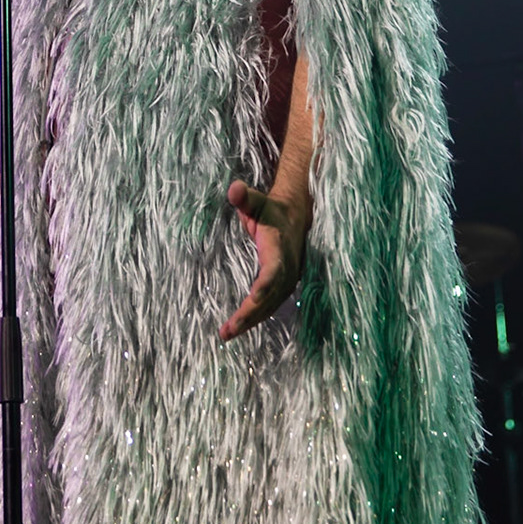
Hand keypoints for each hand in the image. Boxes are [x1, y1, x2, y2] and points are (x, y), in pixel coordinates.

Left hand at [220, 179, 307, 341]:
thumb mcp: (257, 201)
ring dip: (249, 322)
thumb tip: (234, 188)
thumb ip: (244, 197)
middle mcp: (286, 269)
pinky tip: (236, 329)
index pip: (274, 269)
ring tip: (226, 335)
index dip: (265, 283)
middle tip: (228, 329)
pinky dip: (253, 319)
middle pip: (269, 296)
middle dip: (249, 314)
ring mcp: (286, 281)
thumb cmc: (270, 210)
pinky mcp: (282, 288)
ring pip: (268, 306)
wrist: (296, 219)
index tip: (253, 297)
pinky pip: (268, 307)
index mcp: (279, 248)